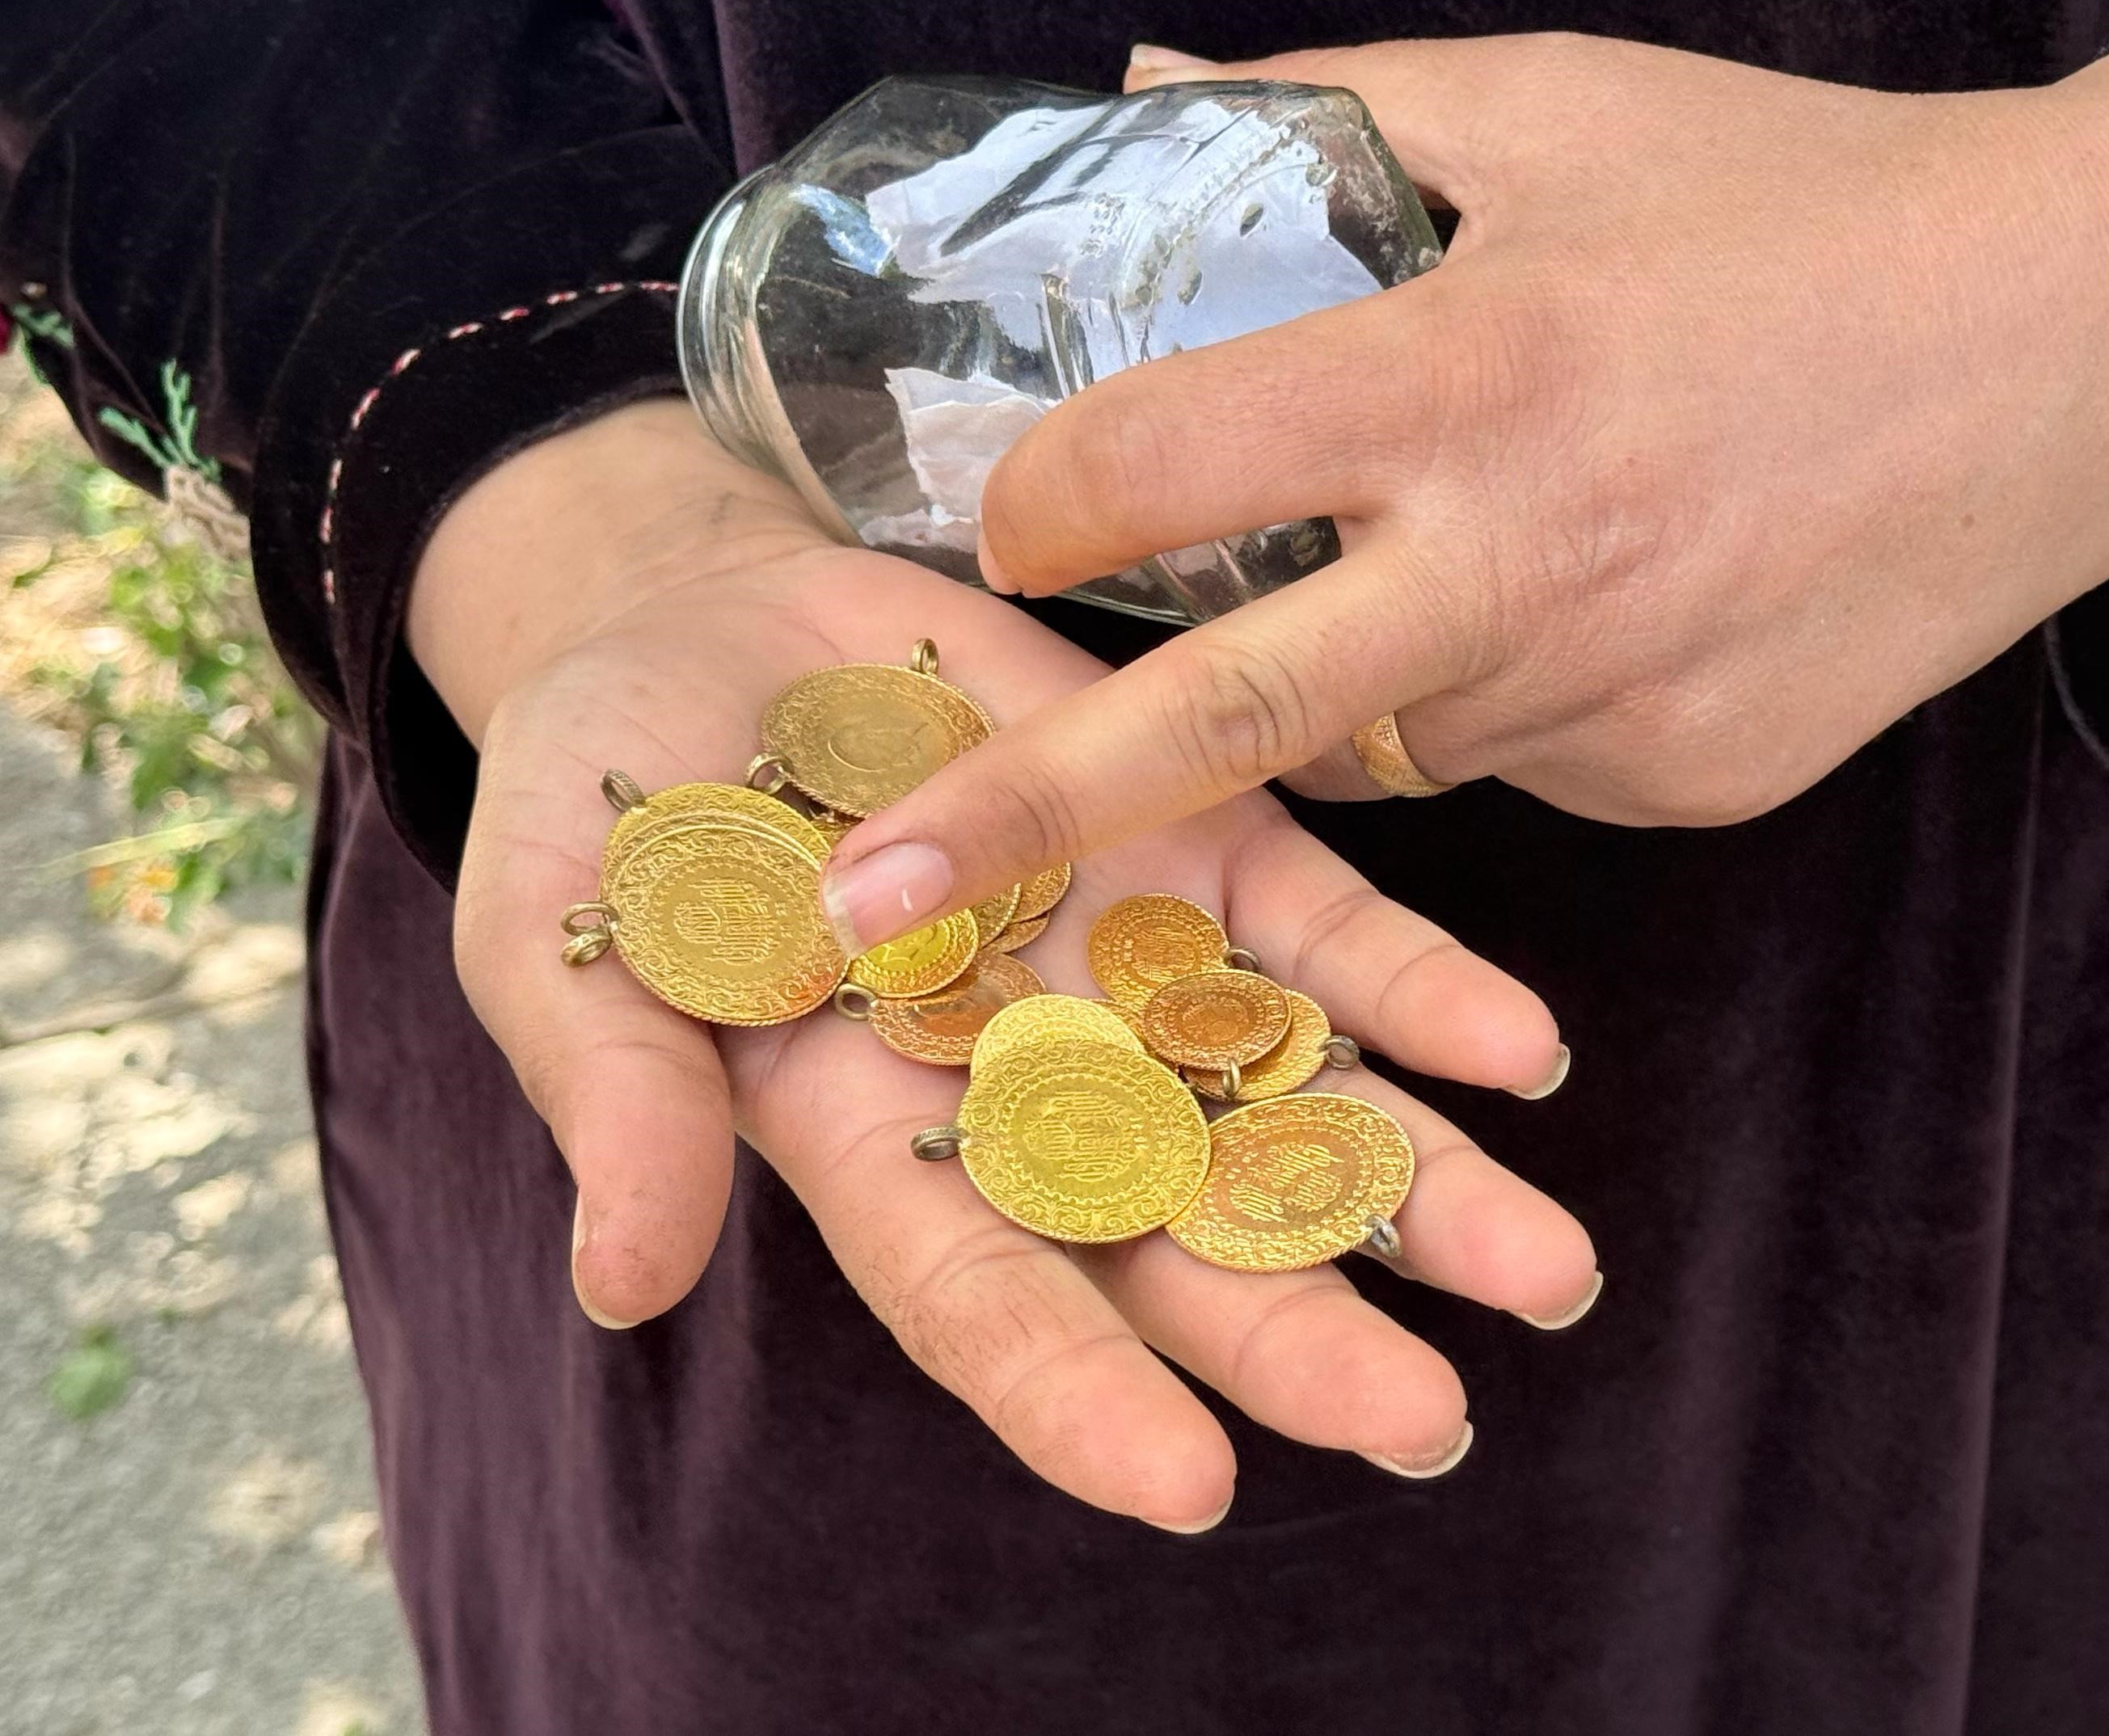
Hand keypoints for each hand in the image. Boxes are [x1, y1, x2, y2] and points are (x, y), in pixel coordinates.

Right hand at [411, 401, 1597, 1530]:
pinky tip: (1524, 1050)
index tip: (1186, 1485)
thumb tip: (623, 1287)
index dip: (1076, 1393)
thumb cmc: (598, 807)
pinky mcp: (1199, 834)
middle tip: (1424, 1422)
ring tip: (1547, 1272)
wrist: (697, 622)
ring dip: (1418, 1192)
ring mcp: (1128, 964)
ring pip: (1290, 1104)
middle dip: (1298, 1333)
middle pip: (1175, 1238)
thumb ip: (622, 1096)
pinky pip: (1328, 929)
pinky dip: (1423, 988)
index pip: (983, 1295)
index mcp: (870, 1139)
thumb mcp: (561, 935)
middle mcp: (1028, 1084)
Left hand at [815, 33, 2108, 946]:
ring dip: (1336, 684)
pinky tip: (1598, 584)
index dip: (1048, 498)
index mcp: (1479, 368)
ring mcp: (1626, 700)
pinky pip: (1523, 769)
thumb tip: (1137, 90)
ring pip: (1385, 743)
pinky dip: (1500, 698)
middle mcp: (1536, 564)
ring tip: (1421, 556)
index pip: (1177, 462)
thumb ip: (1329, 117)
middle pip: (1231, 717)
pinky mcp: (1701, 782)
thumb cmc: (1815, 197)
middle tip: (860, 903)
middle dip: (1027, 815)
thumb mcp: (1568, 106)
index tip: (997, 527)